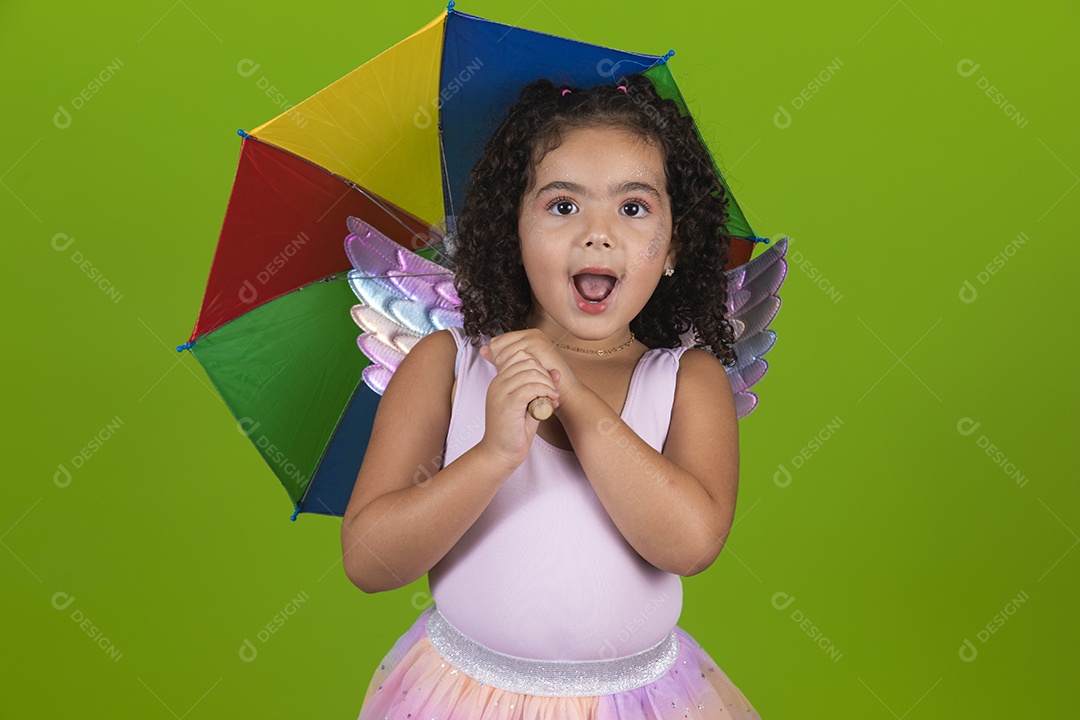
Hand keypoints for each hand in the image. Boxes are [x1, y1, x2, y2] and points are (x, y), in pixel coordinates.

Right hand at [476, 329, 576, 469]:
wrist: (500, 453)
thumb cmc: (514, 431)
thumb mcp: (530, 404)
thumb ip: (540, 387)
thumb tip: (556, 371)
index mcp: (500, 380)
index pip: (520, 356)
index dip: (538, 366)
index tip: (546, 384)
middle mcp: (497, 383)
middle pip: (527, 361)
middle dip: (544, 374)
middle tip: (552, 392)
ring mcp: (500, 392)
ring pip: (530, 372)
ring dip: (547, 384)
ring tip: (552, 399)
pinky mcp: (508, 404)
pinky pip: (531, 387)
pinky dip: (545, 392)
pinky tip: (550, 403)